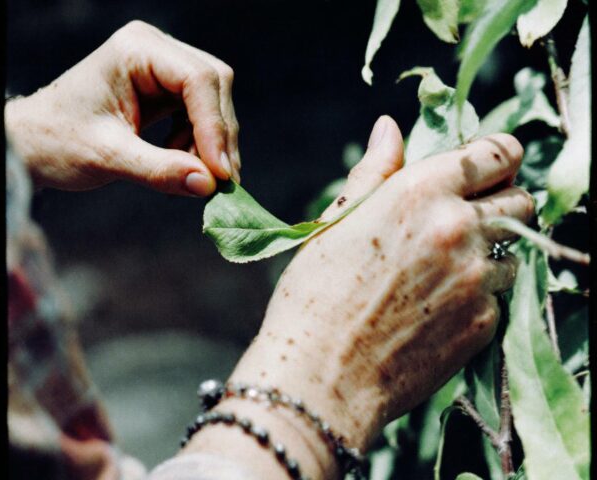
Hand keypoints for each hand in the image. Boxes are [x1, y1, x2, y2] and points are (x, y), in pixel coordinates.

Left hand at [5, 20, 239, 195]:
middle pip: (214, 87)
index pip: (197, 80)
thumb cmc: (57, 142)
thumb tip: (208, 185)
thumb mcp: (108, 157)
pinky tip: (181, 165)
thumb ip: (159, 171)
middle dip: (218, 137)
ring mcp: (163, 69)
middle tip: (217, 183)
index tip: (220, 174)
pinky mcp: (167, 91)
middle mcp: (155, 50)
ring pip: (214, 104)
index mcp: (135, 49)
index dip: (214, 127)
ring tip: (191, 178)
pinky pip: (201, 116)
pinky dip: (199, 146)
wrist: (35, 144)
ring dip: (210, 145)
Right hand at [185, 116, 533, 478]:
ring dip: (488, 254)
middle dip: (501, 201)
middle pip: (521, 198)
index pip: (498, 152)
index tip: (491, 167)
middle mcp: (460, 229)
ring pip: (513, 252)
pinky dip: (477, 297)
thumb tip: (390, 128)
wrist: (323, 374)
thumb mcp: (337, 222)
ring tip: (441, 274)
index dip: (499, 156)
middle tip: (466, 219)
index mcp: (421, 192)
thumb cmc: (316, 294)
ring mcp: (478, 279)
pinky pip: (497, 298)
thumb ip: (374, 171)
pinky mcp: (485, 324)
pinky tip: (435, 310)